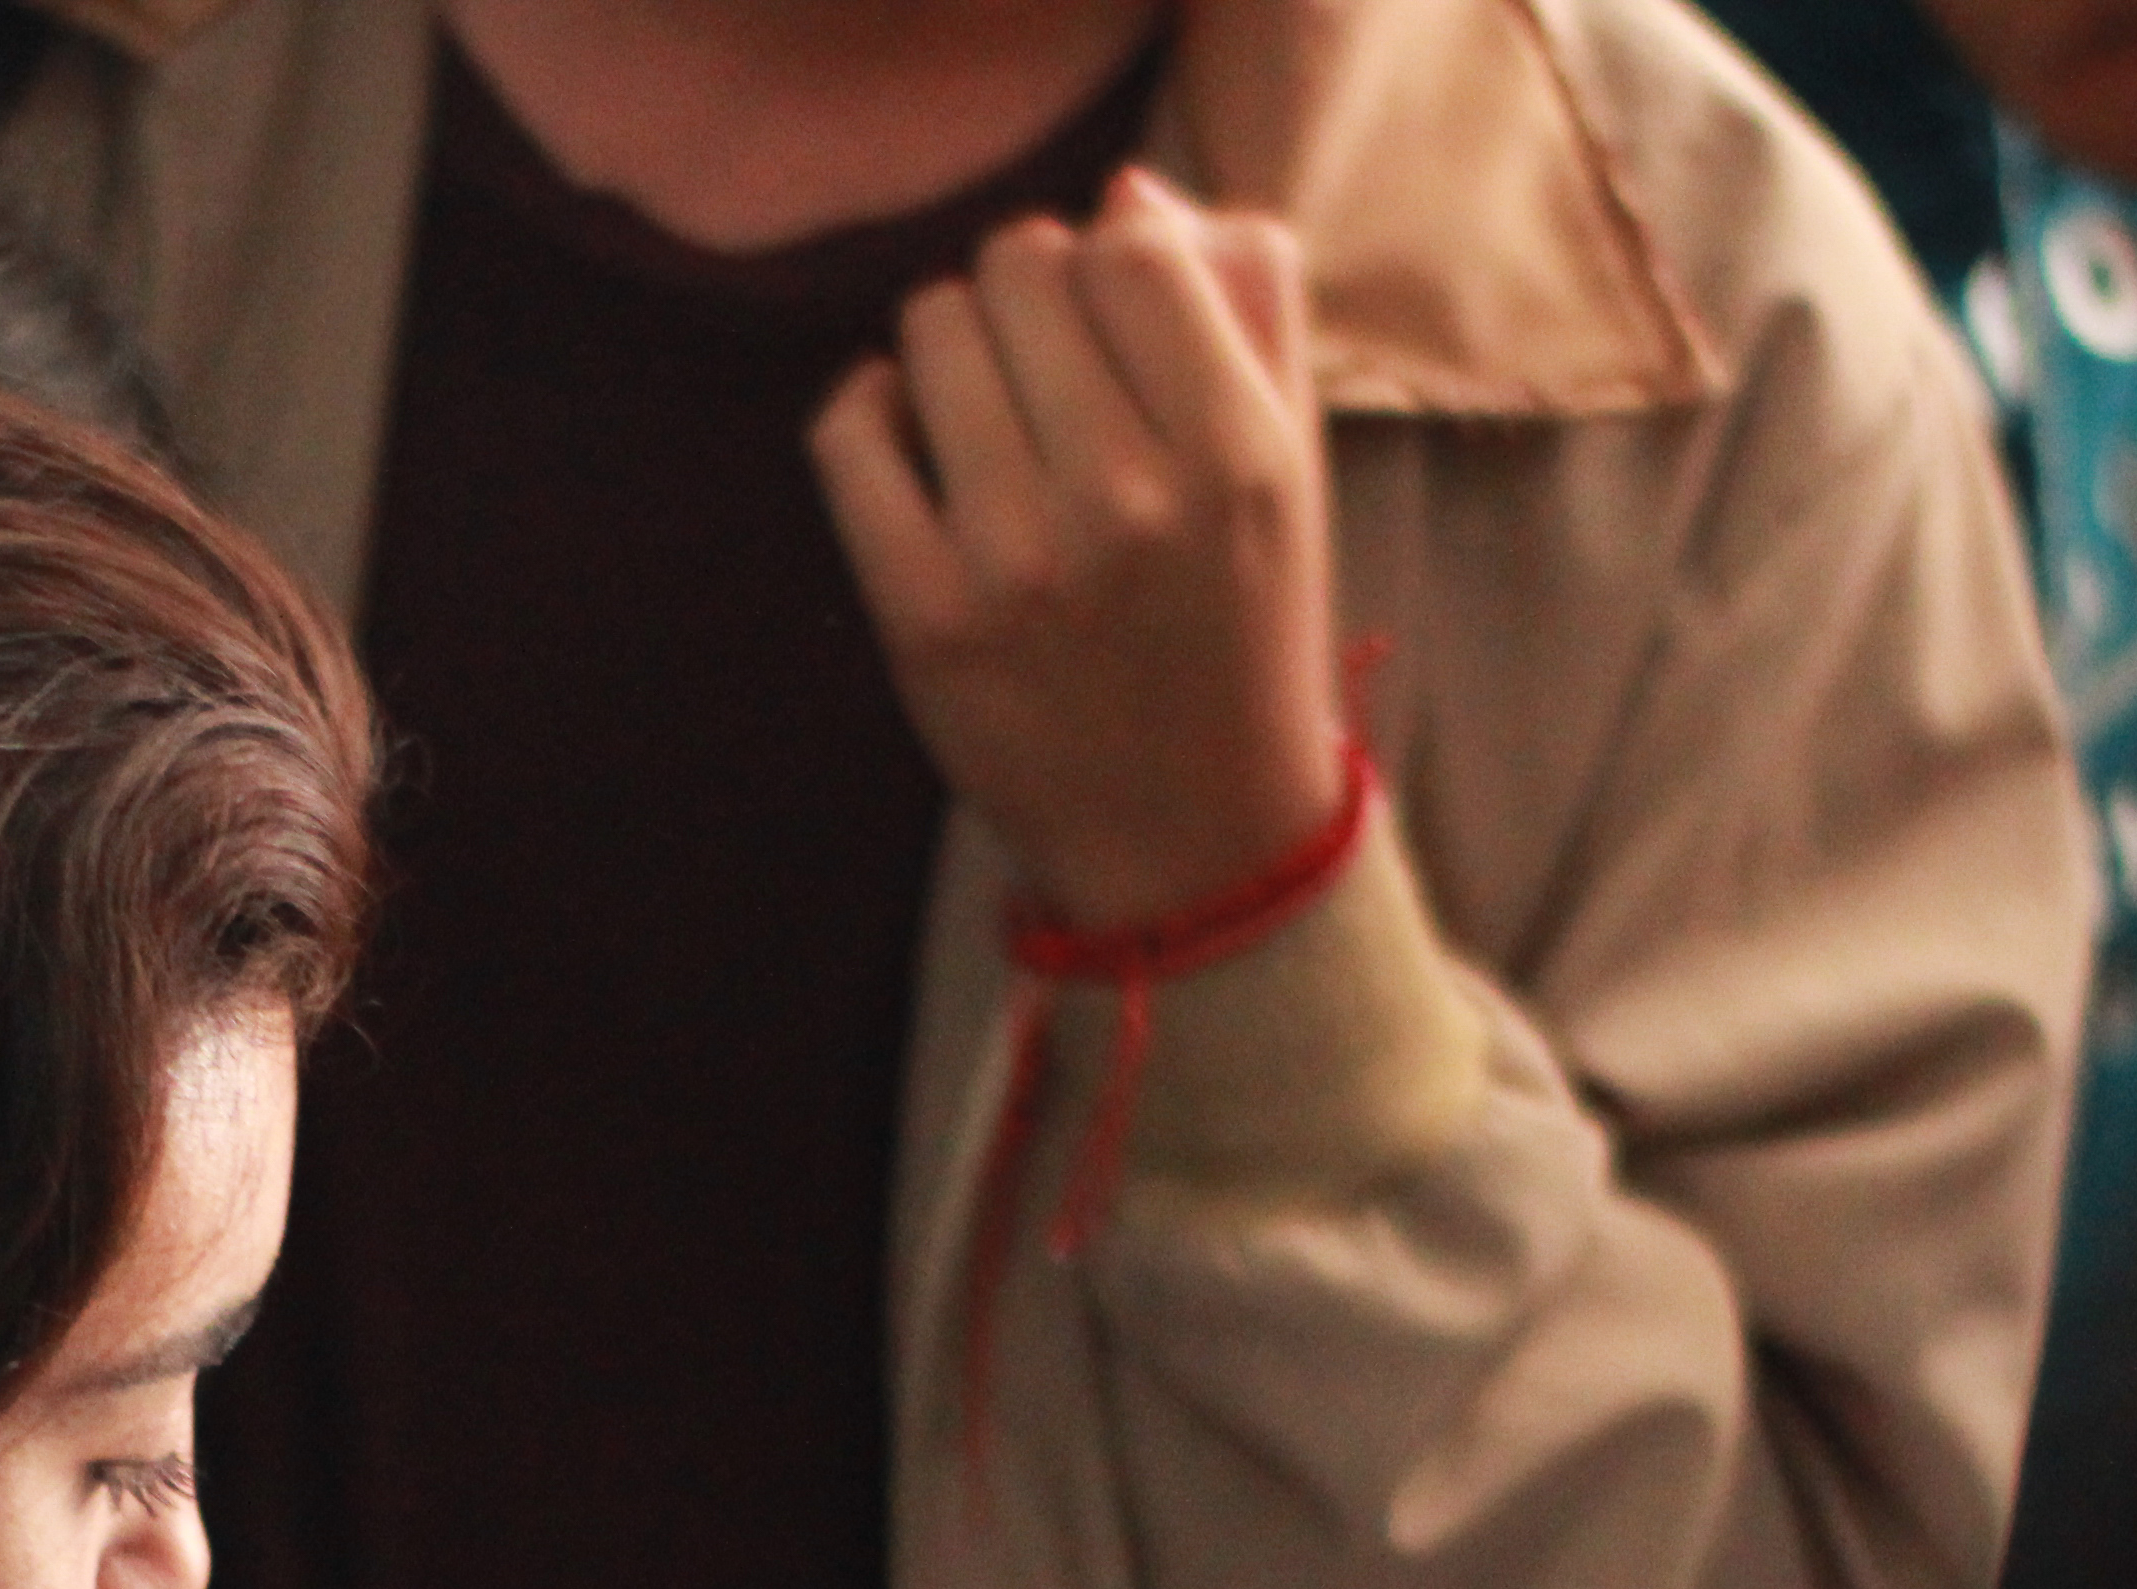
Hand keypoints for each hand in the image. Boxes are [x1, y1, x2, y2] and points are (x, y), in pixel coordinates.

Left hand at [812, 167, 1352, 932]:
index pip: (1131, 247)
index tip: (1108, 314)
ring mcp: (1018, 563)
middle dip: (1024, 295)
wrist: (1195, 845)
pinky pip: (849, 431)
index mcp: (1239, 456)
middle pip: (1022, 267)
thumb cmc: (1239, 632)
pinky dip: (867, 408)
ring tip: (982, 405)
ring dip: (948, 344)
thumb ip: (1248, 314)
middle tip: (1040, 365)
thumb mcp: (1287, 473)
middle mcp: (1131, 502)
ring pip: (932, 328)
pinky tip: (904, 433)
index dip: (1108, 254)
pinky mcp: (924, 618)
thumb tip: (1128, 195)